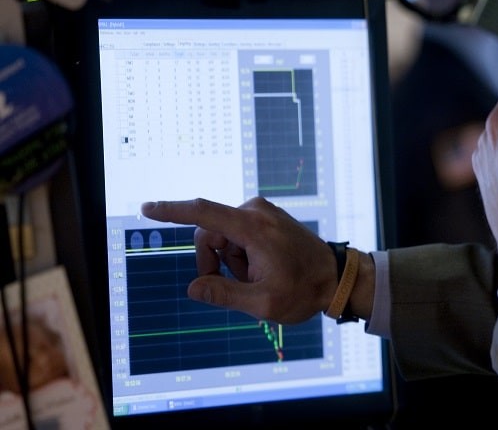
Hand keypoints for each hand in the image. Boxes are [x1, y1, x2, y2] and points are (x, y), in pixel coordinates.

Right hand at [140, 197, 337, 322]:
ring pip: (222, 236)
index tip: (148, 208)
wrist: (336, 277)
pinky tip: (261, 268)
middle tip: (235, 286)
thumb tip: (194, 287)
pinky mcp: (264, 216)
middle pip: (209, 233)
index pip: (203, 214)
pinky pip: (236, 234)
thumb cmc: (304, 291)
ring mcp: (261, 211)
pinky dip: (240, 254)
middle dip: (212, 262)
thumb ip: (224, 294)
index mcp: (254, 228)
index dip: (172, 211)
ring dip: (229, 261)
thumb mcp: (263, 303)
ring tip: (256, 277)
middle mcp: (256, 211)